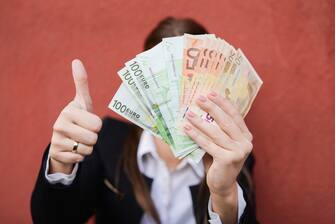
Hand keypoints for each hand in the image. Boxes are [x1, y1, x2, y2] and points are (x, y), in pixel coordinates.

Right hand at [49, 59, 101, 173]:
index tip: (87, 121)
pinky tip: (72, 149)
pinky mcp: (57, 154)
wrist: (63, 139)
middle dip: (93, 137)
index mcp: (69, 111)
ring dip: (87, 147)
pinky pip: (80, 158)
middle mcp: (59, 124)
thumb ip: (81, 82)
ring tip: (78, 140)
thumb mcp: (82, 101)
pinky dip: (80, 156)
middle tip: (83, 132)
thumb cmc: (78, 117)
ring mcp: (56, 140)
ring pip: (87, 149)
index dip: (96, 125)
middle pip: (93, 138)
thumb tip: (76, 61)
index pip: (98, 124)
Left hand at [183, 92, 252, 222]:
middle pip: (226, 121)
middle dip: (212, 108)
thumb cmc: (219, 159)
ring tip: (188, 113)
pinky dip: (196, 136)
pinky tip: (186, 129)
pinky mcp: (228, 159)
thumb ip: (218, 129)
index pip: (235, 115)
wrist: (222, 184)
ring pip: (216, 133)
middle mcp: (245, 142)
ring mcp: (238, 152)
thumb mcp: (222, 143)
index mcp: (246, 135)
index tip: (211, 93)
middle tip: (199, 98)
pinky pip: (208, 145)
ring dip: (200, 122)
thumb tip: (201, 109)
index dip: (223, 103)